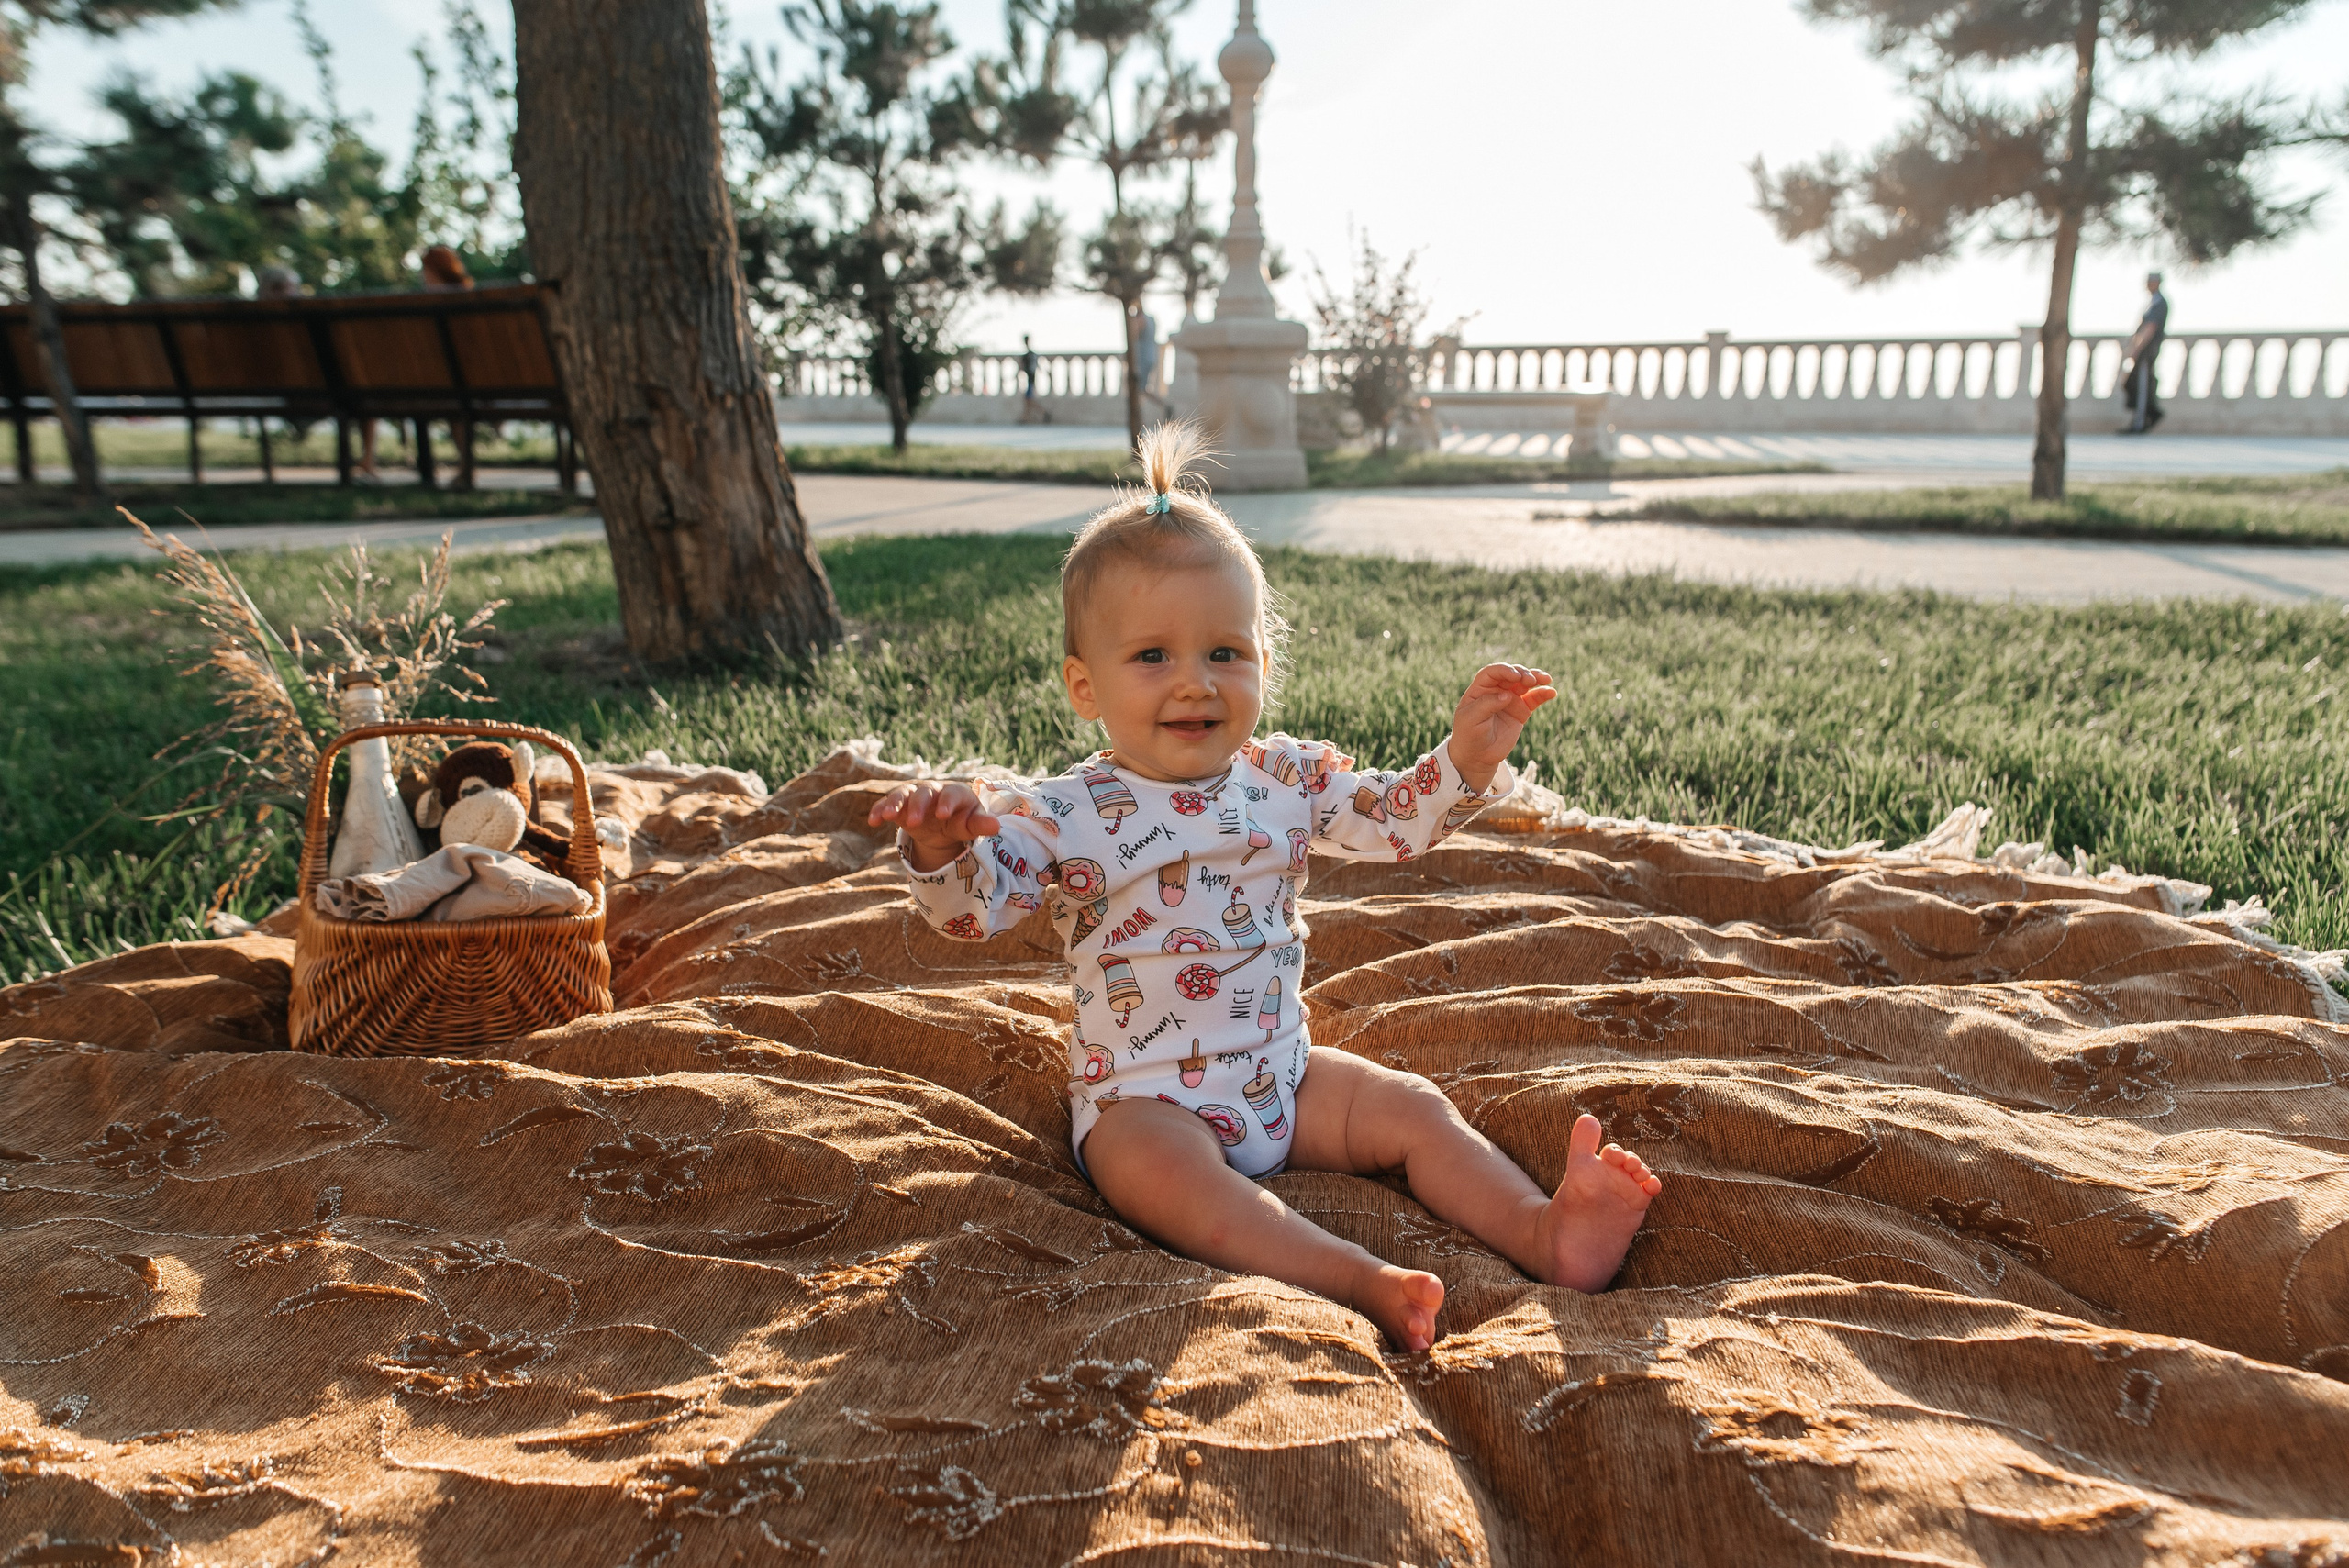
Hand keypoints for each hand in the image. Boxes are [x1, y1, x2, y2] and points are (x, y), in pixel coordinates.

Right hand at [869, 781, 1000, 872]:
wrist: (944, 824)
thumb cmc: (961, 821)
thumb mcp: (971, 824)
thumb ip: (981, 824)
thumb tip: (997, 826)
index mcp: (955, 793)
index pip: (952, 794)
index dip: (948, 803)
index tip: (943, 815)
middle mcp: (933, 791)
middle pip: (925, 793)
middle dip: (919, 805)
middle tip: (917, 822)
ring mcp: (914, 796)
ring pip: (903, 794)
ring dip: (894, 804)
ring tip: (886, 816)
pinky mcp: (899, 805)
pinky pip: (887, 804)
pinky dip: (879, 810)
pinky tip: (873, 821)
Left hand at [1446, 663, 1556, 791]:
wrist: (1477, 756)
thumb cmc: (1469, 735)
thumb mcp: (1471, 719)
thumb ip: (1487, 704)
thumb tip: (1507, 695)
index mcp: (1480, 689)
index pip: (1493, 672)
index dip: (1505, 670)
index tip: (1515, 677)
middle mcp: (1496, 691)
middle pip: (1512, 675)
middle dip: (1523, 674)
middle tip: (1530, 681)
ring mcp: (1510, 700)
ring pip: (1525, 684)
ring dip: (1536, 678)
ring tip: (1546, 679)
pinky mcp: (1521, 711)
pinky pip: (1534, 699)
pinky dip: (1543, 694)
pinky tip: (1552, 692)